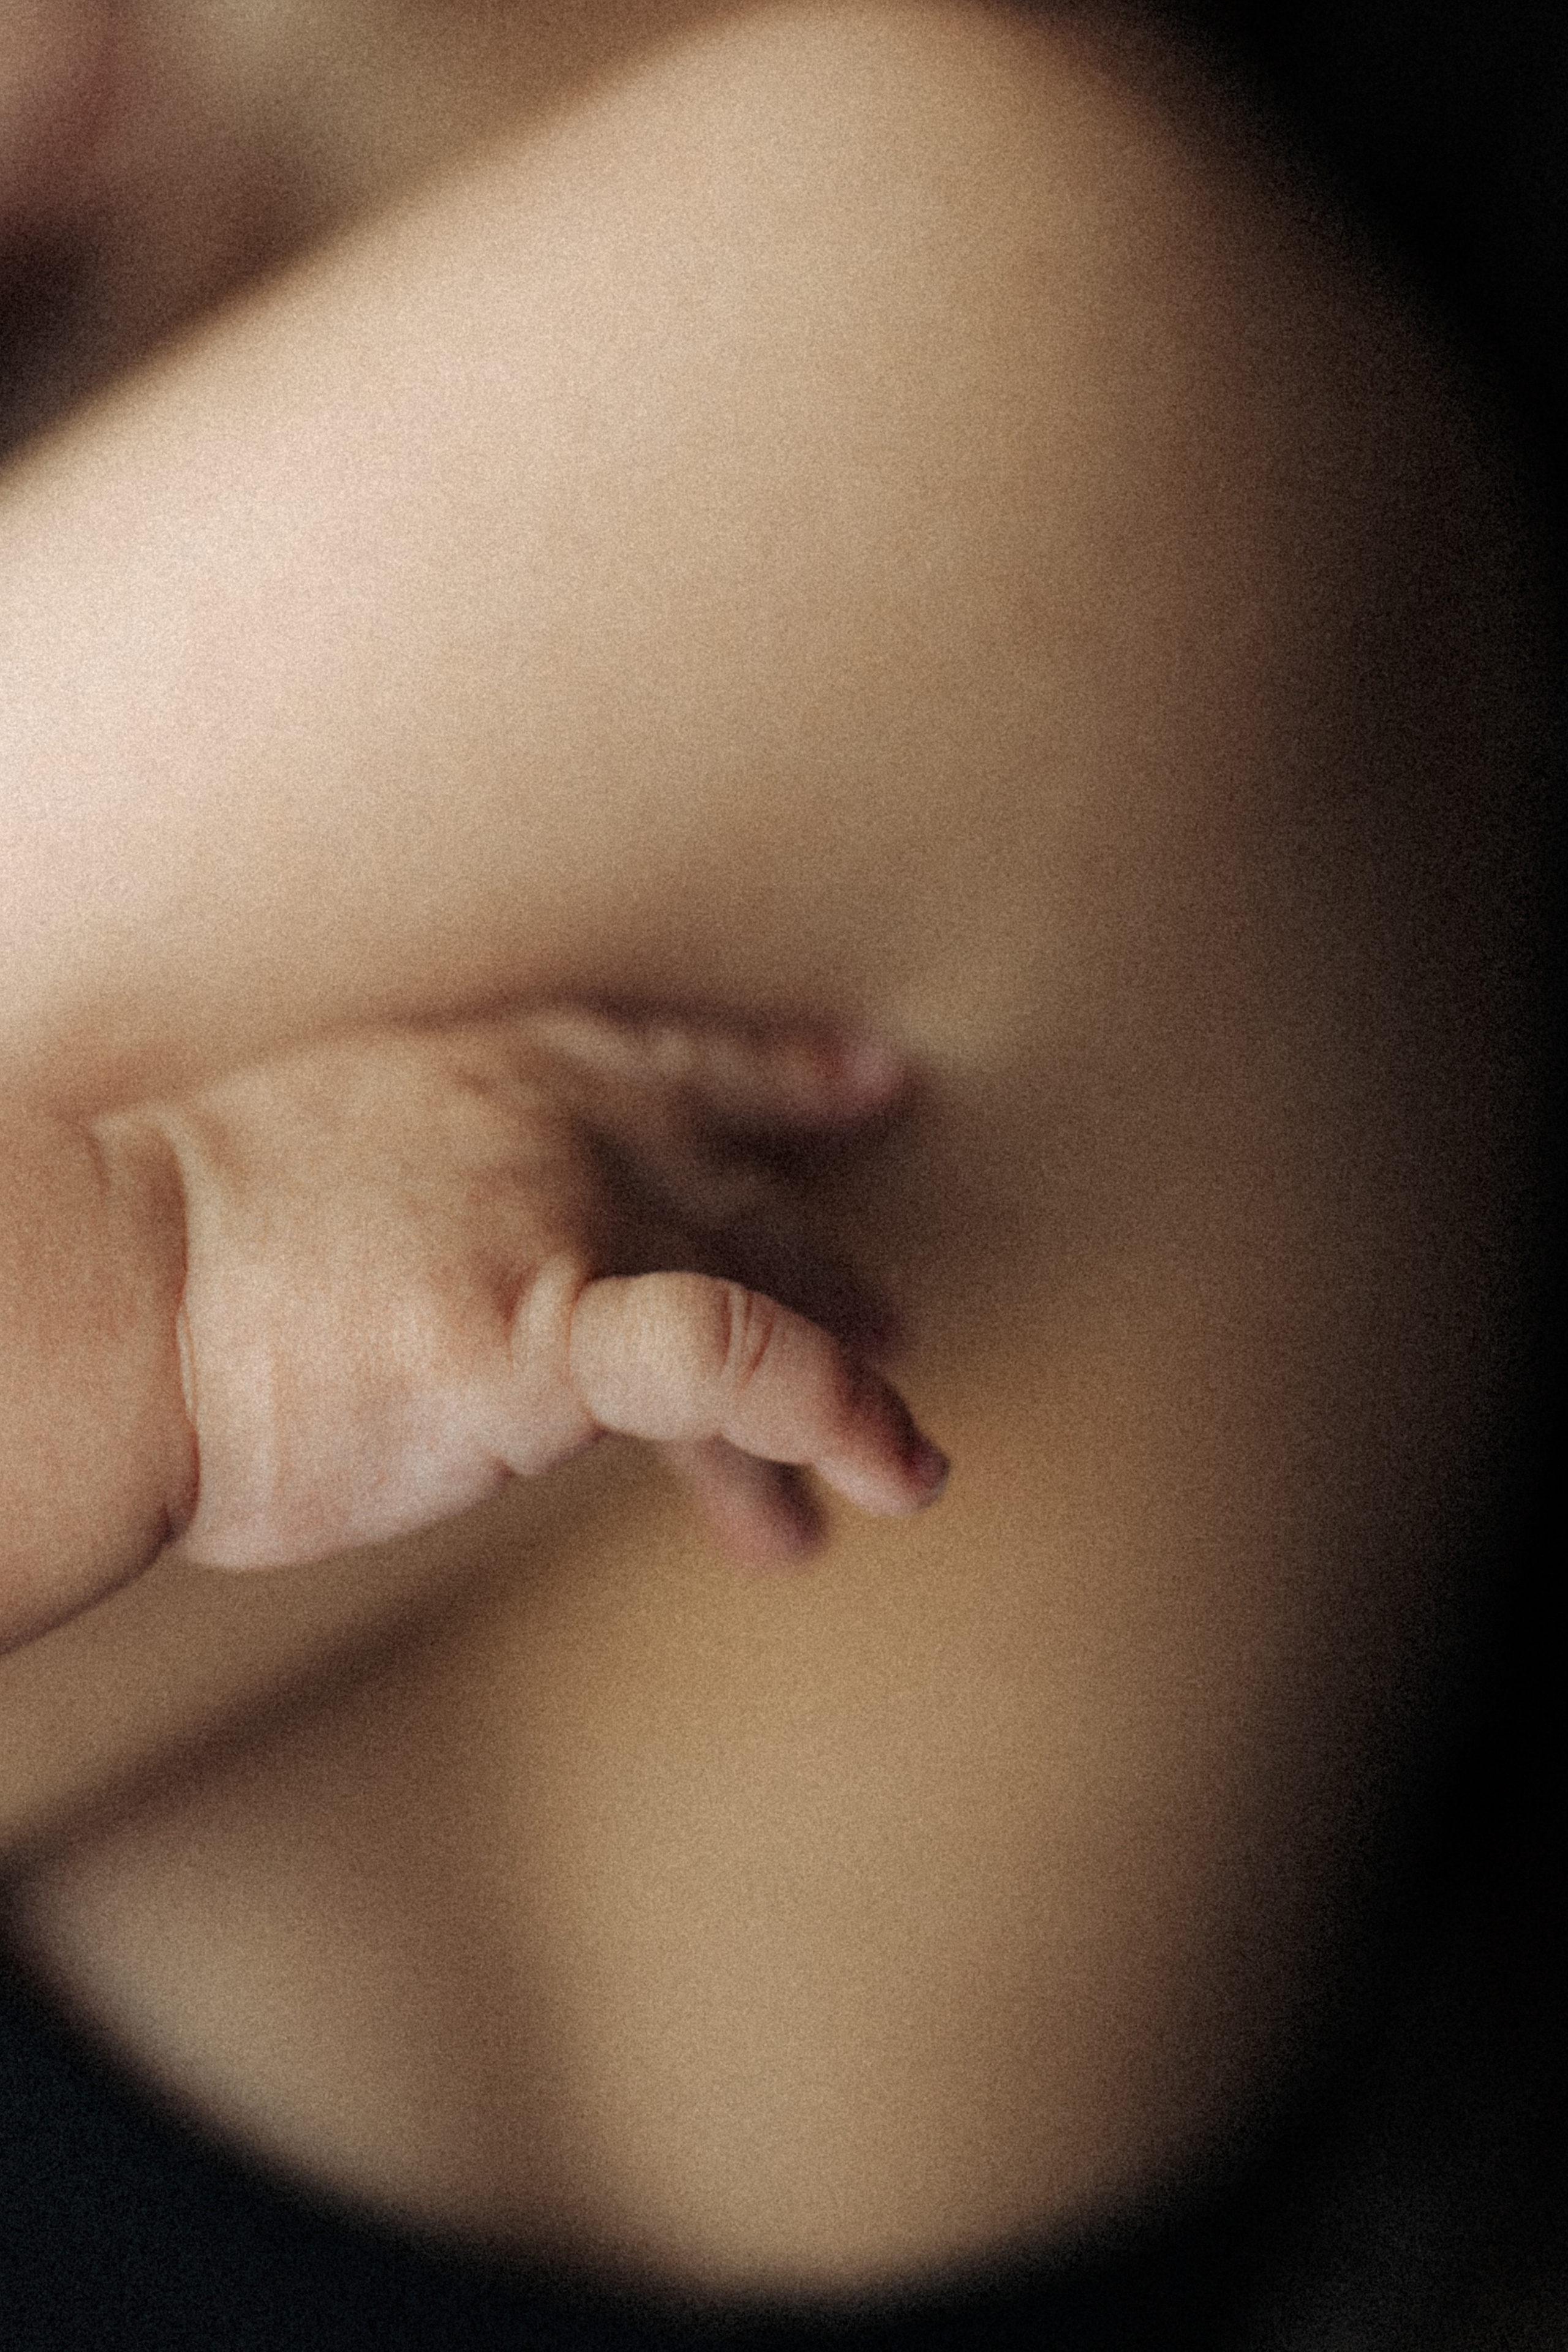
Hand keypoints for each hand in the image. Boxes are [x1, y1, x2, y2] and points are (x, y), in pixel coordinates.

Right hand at [131, 1008, 946, 1571]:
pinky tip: (897, 1473)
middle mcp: (567, 1128)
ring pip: (762, 1298)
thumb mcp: (342, 1146)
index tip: (870, 1087)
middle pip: (742, 1197)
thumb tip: (493, 1248)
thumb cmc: (191, 1245)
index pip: (685, 1062)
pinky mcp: (550, 1333)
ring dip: (838, 1394)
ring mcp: (567, 1221)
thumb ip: (453, 1174)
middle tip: (890, 1319)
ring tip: (896, 1469)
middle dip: (826, 1269)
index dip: (789, 1078)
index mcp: (507, 1070)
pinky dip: (835, 1412)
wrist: (111, 1295)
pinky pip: (739, 1364)